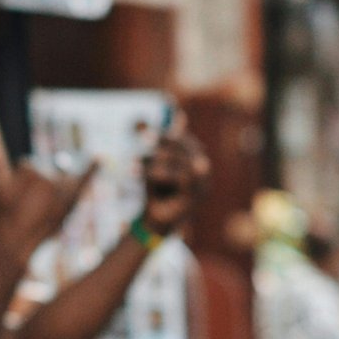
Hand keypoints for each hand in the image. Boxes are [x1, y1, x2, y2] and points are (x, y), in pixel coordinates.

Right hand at [0, 141, 97, 256]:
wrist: (15, 242)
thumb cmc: (0, 215)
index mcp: (28, 169)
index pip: (27, 166)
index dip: (18, 184)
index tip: (14, 200)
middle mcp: (48, 177)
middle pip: (44, 172)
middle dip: (36, 188)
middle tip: (27, 207)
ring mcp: (61, 189)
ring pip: (58, 179)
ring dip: (55, 184)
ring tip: (44, 201)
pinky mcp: (71, 202)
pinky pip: (84, 179)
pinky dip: (92, 169)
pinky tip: (99, 159)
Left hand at [141, 114, 208, 235]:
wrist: (154, 220)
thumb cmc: (155, 190)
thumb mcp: (153, 162)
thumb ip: (158, 142)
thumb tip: (158, 118)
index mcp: (196, 159)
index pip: (185, 141)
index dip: (167, 136)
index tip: (145, 134)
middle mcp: (203, 171)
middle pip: (187, 149)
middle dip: (162, 146)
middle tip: (141, 146)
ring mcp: (202, 185)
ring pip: (183, 162)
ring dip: (157, 161)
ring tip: (134, 165)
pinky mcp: (195, 198)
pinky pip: (182, 177)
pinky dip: (160, 173)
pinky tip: (142, 175)